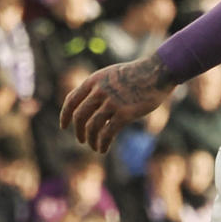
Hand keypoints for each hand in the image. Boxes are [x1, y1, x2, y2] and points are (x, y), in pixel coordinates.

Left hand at [59, 56, 173, 153]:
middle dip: (78, 131)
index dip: (65, 115)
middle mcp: (99, 91)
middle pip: (79, 116)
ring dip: (91, 140)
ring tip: (94, 147)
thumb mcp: (111, 76)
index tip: (64, 126)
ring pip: (92, 127)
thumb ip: (98, 89)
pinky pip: (108, 133)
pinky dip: (103, 144)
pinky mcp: (124, 113)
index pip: (71, 100)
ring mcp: (111, 102)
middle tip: (81, 140)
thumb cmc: (136, 74)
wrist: (157, 72)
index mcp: (93, 81)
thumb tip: (91, 110)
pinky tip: (103, 149)